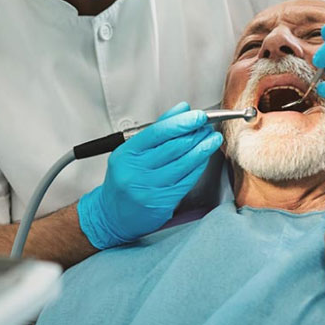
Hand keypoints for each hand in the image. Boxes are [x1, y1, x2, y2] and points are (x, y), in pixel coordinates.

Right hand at [78, 102, 222, 248]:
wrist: (112, 215)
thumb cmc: (123, 180)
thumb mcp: (131, 152)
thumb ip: (157, 129)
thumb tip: (182, 109)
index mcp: (126, 154)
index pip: (158, 132)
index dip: (181, 122)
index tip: (198, 116)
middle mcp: (136, 171)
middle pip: (174, 147)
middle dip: (196, 133)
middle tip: (208, 126)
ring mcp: (149, 188)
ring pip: (183, 164)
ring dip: (203, 149)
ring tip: (213, 139)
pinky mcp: (162, 202)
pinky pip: (186, 180)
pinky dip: (198, 166)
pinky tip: (204, 158)